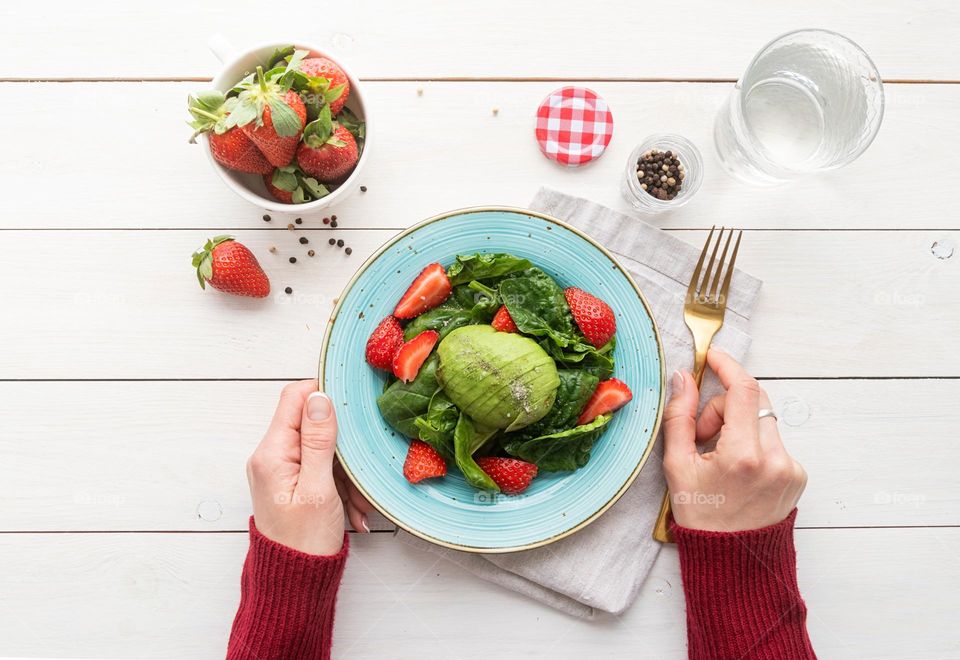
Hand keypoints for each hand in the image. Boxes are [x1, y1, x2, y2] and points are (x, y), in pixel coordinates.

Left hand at [246, 380, 374, 554]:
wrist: (293, 584)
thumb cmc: (304, 543)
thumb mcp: (319, 488)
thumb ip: (319, 440)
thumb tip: (320, 396)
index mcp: (271, 453)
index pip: (294, 398)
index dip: (324, 393)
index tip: (354, 405)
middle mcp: (271, 456)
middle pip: (314, 424)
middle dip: (344, 447)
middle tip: (361, 473)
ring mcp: (282, 469)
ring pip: (325, 449)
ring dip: (347, 473)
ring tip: (356, 504)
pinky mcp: (294, 482)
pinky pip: (324, 469)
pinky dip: (342, 485)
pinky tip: (351, 509)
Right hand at [663, 349, 806, 531]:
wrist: (733, 561)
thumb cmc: (701, 517)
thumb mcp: (677, 466)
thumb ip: (679, 416)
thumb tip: (683, 377)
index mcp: (743, 456)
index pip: (744, 391)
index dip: (727, 366)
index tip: (713, 357)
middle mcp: (775, 459)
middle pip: (753, 401)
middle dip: (725, 406)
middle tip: (703, 435)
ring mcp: (791, 468)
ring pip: (762, 421)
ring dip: (739, 427)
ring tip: (719, 459)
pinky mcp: (798, 475)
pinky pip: (773, 442)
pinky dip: (753, 446)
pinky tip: (738, 472)